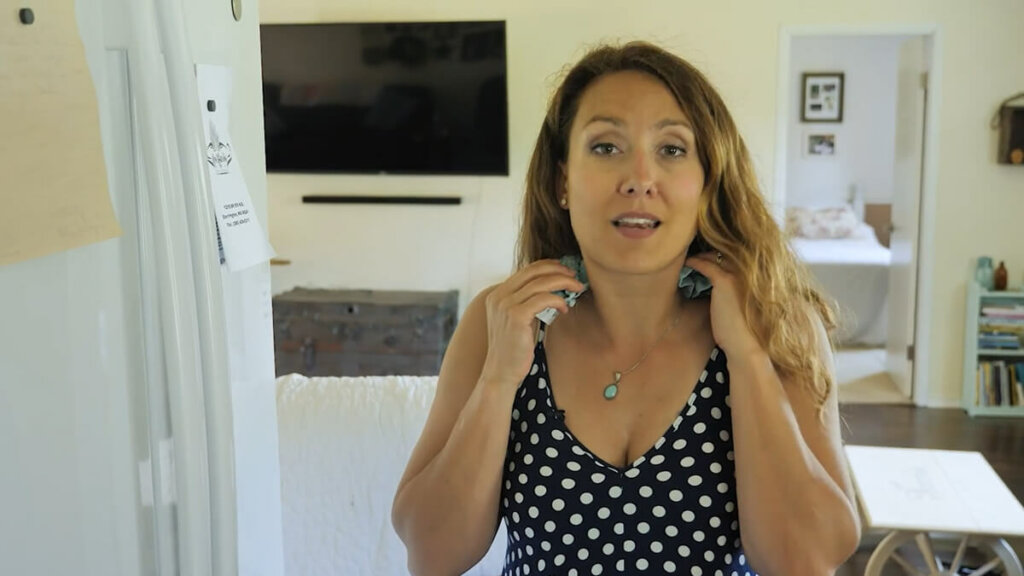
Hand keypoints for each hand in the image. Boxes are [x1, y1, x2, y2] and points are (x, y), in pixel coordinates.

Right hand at [479, 260, 585, 388]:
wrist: (501, 373)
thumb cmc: (514, 349)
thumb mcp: (519, 320)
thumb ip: (528, 302)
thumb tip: (553, 288)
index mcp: (497, 294)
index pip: (526, 270)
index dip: (548, 266)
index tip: (565, 272)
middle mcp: (498, 296)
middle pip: (534, 271)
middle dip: (558, 270)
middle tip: (575, 277)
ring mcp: (505, 305)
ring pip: (541, 283)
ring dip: (563, 283)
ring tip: (577, 289)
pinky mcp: (515, 317)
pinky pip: (543, 299)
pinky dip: (558, 300)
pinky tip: (564, 309)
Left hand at [685, 252, 763, 360]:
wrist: (747, 345)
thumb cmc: (743, 333)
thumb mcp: (742, 308)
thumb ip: (736, 295)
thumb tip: (722, 292)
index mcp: (756, 279)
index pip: (736, 259)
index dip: (722, 258)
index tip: (710, 258)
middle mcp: (749, 273)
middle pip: (727, 253)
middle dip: (712, 253)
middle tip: (698, 254)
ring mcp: (737, 275)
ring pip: (716, 256)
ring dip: (702, 255)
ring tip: (691, 257)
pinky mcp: (725, 281)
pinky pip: (706, 264)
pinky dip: (695, 261)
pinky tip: (687, 262)